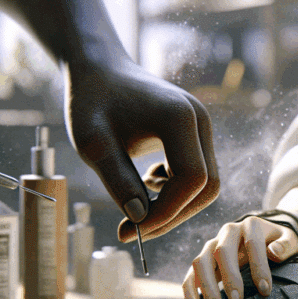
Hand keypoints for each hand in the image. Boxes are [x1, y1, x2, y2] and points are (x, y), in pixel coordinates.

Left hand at [64, 55, 218, 239]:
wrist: (98, 69)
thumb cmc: (91, 100)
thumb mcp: (93, 144)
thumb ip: (117, 181)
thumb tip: (140, 220)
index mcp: (180, 118)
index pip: (191, 180)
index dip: (165, 212)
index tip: (130, 229)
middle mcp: (200, 120)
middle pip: (206, 187)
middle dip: (172, 215)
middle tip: (132, 228)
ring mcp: (202, 127)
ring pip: (205, 185)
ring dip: (174, 205)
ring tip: (134, 202)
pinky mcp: (196, 135)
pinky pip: (198, 174)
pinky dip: (175, 191)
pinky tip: (145, 182)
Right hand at [182, 216, 297, 298]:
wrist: (266, 239)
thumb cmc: (279, 243)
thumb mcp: (290, 241)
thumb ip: (286, 245)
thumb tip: (274, 252)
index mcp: (250, 226)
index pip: (252, 243)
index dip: (258, 267)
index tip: (265, 291)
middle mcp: (227, 232)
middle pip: (221, 252)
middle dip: (228, 278)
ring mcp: (212, 246)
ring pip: (200, 262)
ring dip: (205, 287)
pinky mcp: (203, 261)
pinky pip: (190, 275)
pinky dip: (189, 292)